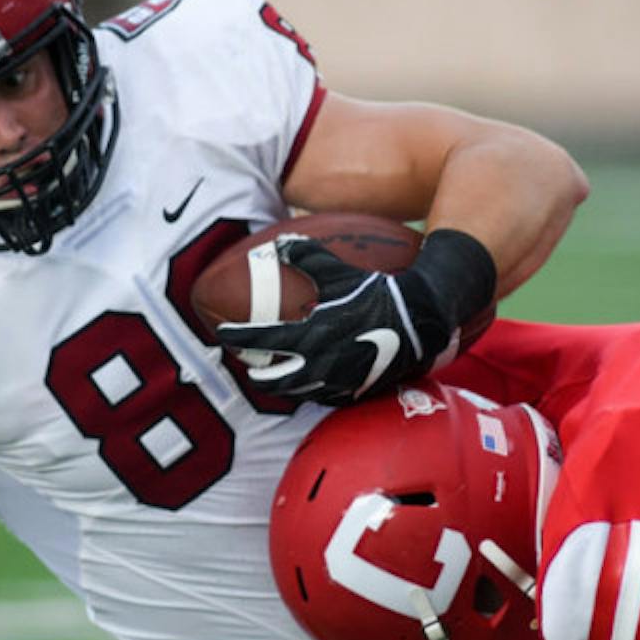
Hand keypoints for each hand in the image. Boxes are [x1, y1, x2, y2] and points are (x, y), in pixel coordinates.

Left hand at [216, 228, 494, 404]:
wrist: (419, 321)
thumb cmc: (376, 292)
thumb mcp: (338, 271)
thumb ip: (306, 255)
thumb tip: (278, 242)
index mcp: (309, 335)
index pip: (261, 339)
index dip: (236, 335)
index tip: (221, 333)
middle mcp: (319, 364)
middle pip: (273, 380)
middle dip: (258, 374)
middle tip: (250, 365)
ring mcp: (337, 382)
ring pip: (297, 392)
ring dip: (283, 385)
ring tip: (276, 377)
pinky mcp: (355, 392)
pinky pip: (325, 397)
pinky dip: (312, 391)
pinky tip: (310, 383)